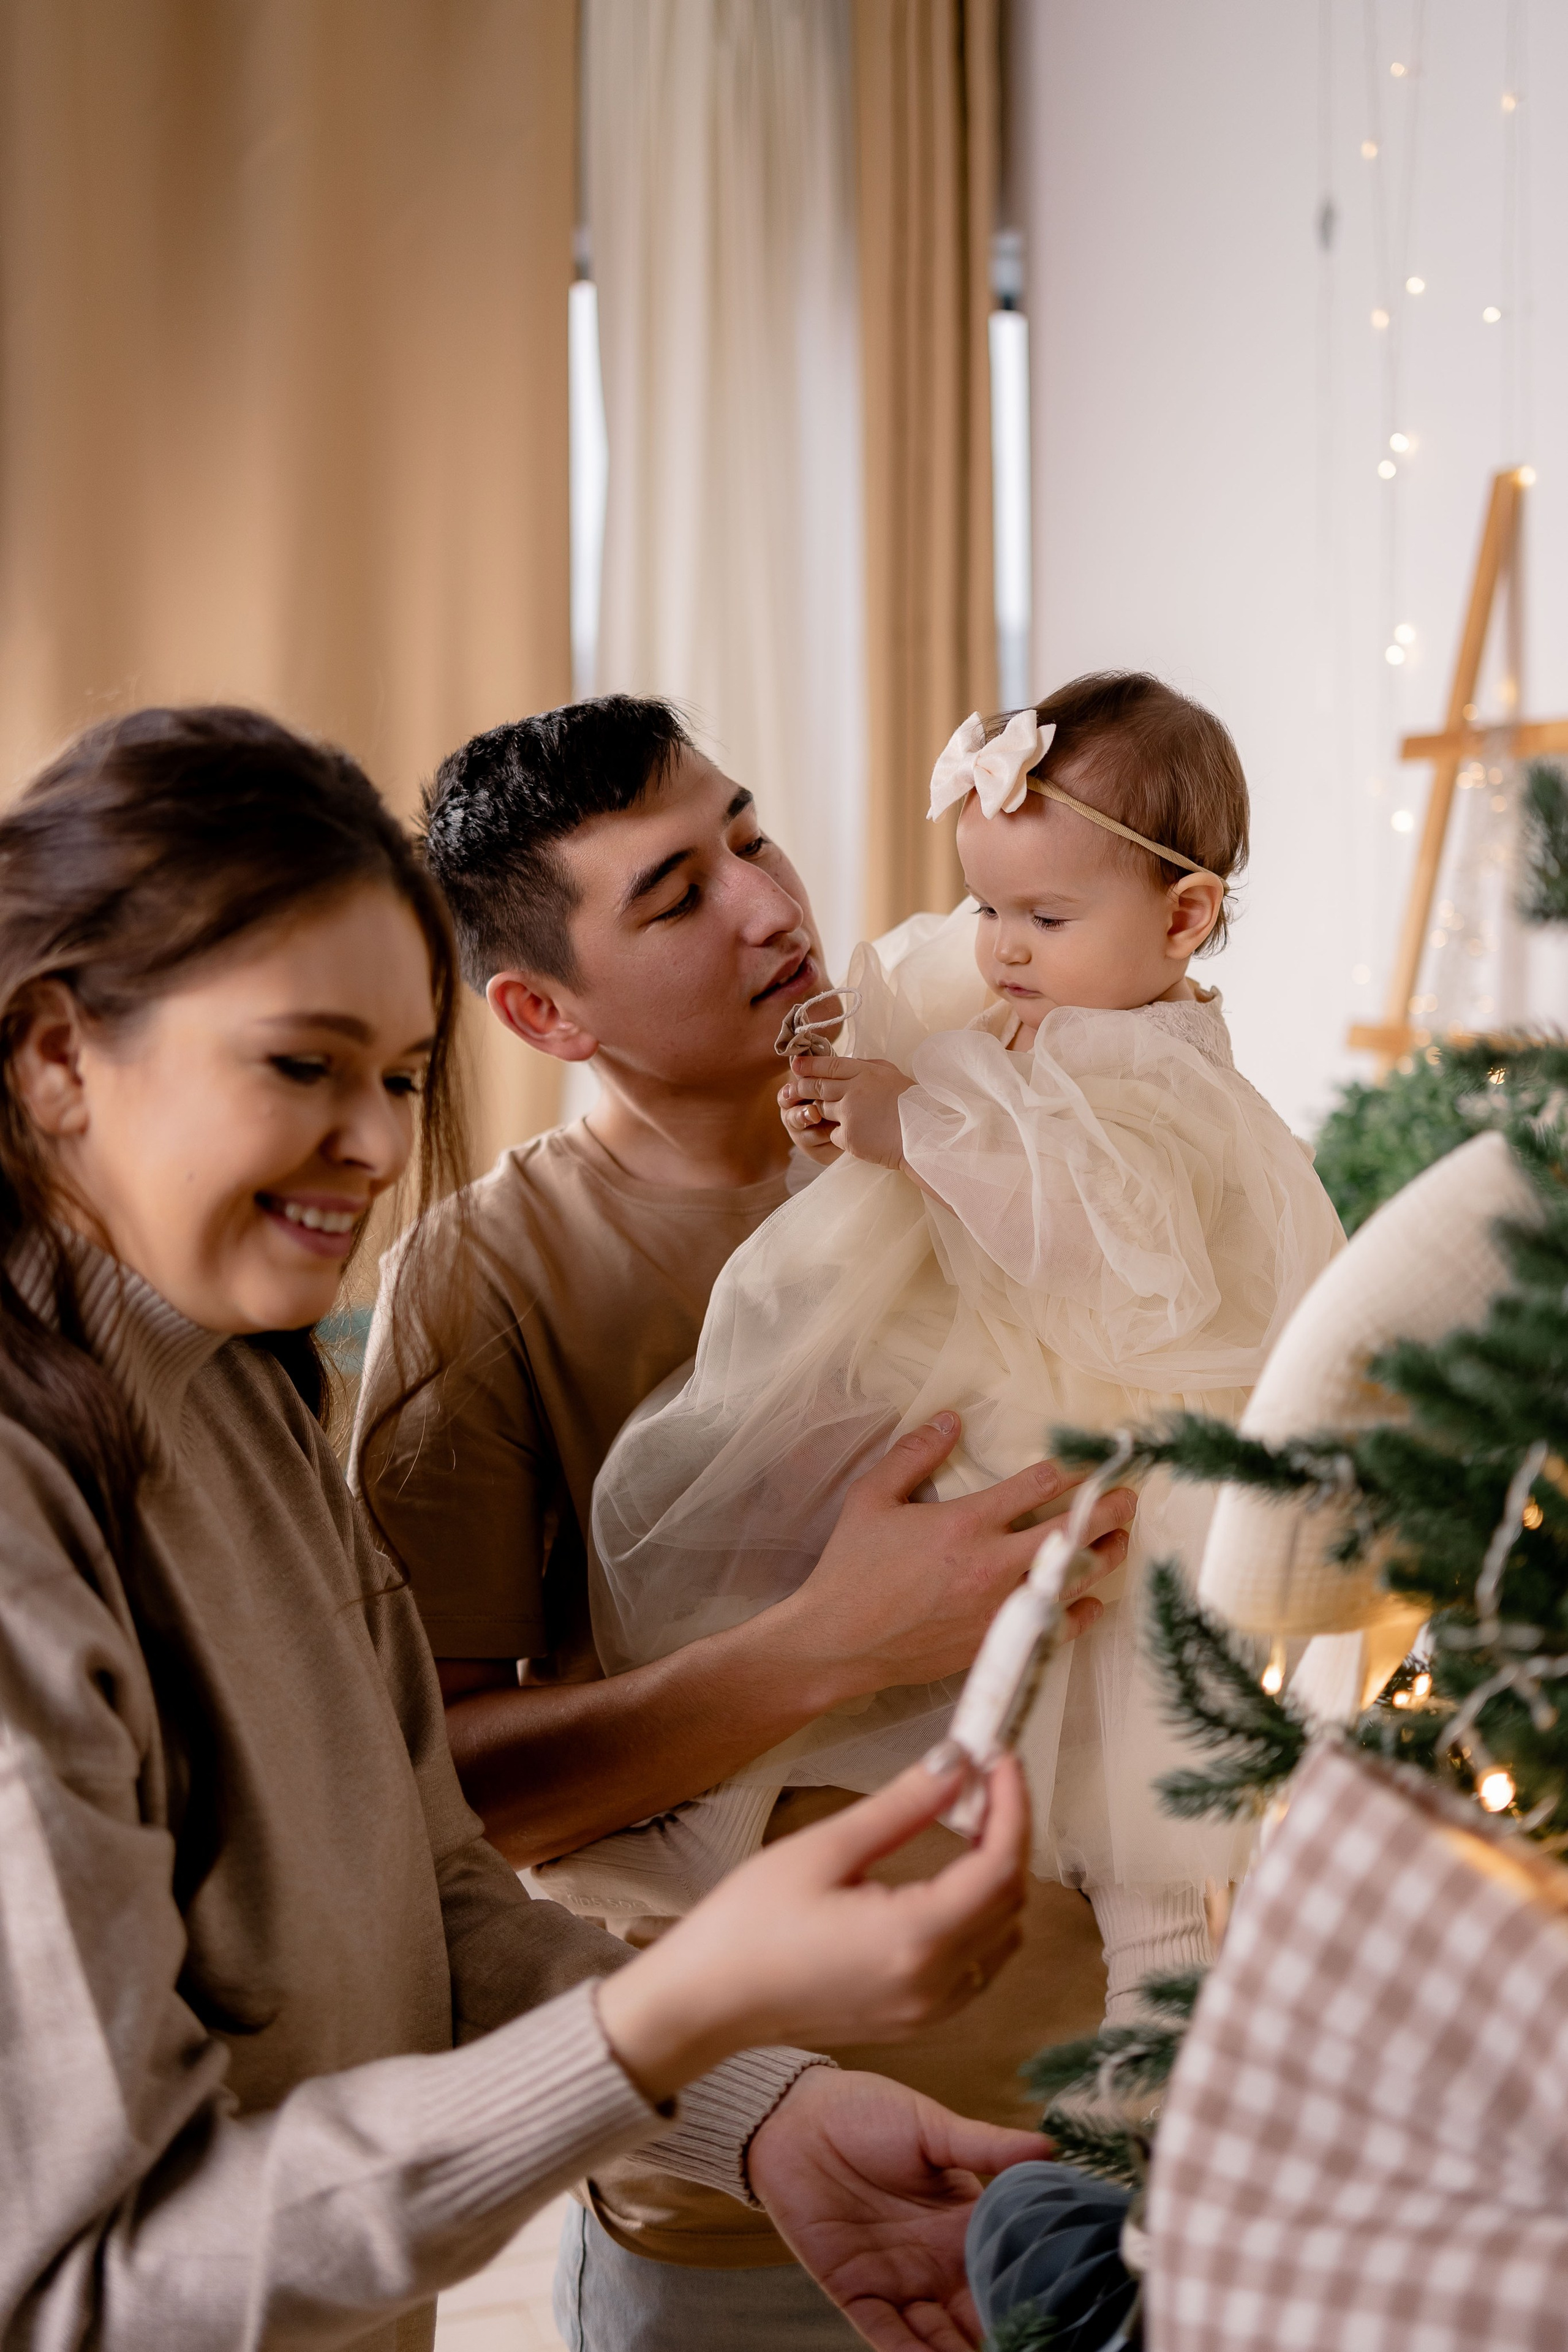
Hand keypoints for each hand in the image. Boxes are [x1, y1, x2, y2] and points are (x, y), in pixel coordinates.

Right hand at [596, 1751, 1029, 2102]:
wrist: (705, 2003)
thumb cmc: (748, 1925)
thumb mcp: (824, 1849)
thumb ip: (902, 1807)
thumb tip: (958, 1764)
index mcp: (913, 1942)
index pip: (999, 1867)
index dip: (1012, 1806)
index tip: (1000, 1759)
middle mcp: (934, 1986)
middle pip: (1010, 1902)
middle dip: (1008, 1834)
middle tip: (982, 1780)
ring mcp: (928, 2012)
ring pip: (1002, 1937)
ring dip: (998, 1878)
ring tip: (967, 1823)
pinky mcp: (914, 2021)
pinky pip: (978, 1966)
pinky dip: (980, 1918)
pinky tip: (948, 1880)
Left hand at [748, 2067, 1044, 2349]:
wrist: (795, 2117)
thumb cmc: (866, 2111)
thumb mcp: (933, 2128)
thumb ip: (987, 2147)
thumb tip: (1050, 2147)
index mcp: (963, 2223)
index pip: (1005, 2271)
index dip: (1029, 2297)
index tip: (1063, 2319)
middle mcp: (936, 2262)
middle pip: (976, 2317)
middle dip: (1000, 2339)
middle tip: (1033, 2351)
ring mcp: (897, 2280)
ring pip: (937, 2338)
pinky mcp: (855, 2290)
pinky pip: (885, 2334)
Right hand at [774, 1410, 1134, 1705]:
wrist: (839, 1642)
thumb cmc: (852, 1568)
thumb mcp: (872, 1497)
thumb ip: (913, 1455)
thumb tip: (949, 1419)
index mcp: (966, 1523)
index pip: (1037, 1485)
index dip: (1071, 1468)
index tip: (1092, 1459)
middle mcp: (993, 1564)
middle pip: (1071, 1531)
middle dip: (1108, 1509)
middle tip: (1129, 1496)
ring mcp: (1000, 1608)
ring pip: (1074, 1579)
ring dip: (1105, 1556)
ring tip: (1121, 1540)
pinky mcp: (997, 1642)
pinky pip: (1057, 1627)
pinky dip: (1081, 1613)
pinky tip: (1092, 1601)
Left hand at [779, 1052, 913, 1168]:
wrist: (925, 1136)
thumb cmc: (915, 1106)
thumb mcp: (894, 1076)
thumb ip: (870, 1067)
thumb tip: (850, 1062)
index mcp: (866, 1072)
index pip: (830, 1065)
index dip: (810, 1065)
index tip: (796, 1065)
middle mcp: (853, 1090)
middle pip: (818, 1086)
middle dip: (803, 1087)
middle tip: (793, 1089)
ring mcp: (849, 1113)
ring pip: (823, 1110)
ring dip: (827, 1113)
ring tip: (845, 1117)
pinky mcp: (848, 1136)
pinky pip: (833, 1134)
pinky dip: (841, 1136)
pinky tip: (860, 1138)